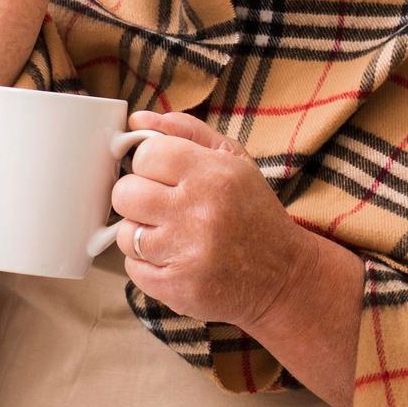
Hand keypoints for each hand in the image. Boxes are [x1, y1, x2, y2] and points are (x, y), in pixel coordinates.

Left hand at [110, 110, 319, 330]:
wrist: (282, 276)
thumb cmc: (252, 211)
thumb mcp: (233, 159)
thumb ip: (186, 131)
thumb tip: (136, 118)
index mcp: (213, 174)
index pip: (146, 154)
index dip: (148, 163)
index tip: (162, 174)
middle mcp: (199, 212)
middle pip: (125, 193)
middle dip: (137, 197)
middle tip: (161, 205)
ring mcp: (186, 254)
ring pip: (125, 233)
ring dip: (141, 233)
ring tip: (171, 234)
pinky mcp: (177, 288)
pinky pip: (132, 268)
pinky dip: (147, 263)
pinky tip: (173, 258)